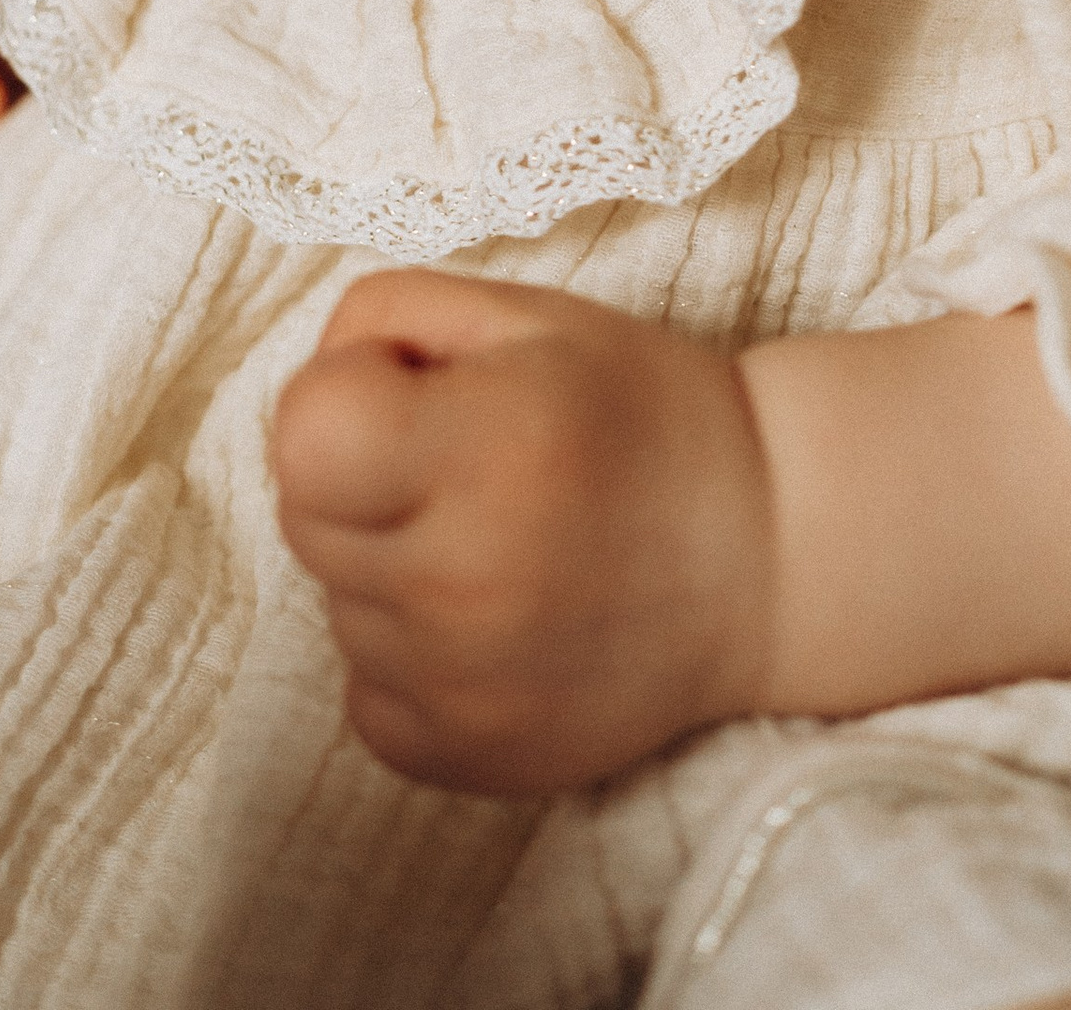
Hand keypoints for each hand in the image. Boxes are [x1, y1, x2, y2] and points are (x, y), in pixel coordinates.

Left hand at [271, 272, 767, 795]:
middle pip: (308, 517)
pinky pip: (368, 696)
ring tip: (496, 540)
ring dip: (390, 565)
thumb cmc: (634, 410)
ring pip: (340, 604)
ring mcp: (465, 688)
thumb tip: (312, 399)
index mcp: (486, 448)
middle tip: (464, 462)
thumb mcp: (522, 312)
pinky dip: (406, 658)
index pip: (305, 438)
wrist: (765, 551)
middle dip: (363, 476)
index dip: (341, 396)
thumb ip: (382, 319)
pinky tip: (491, 619)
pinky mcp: (469, 758)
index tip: (411, 395)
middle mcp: (467, 582)